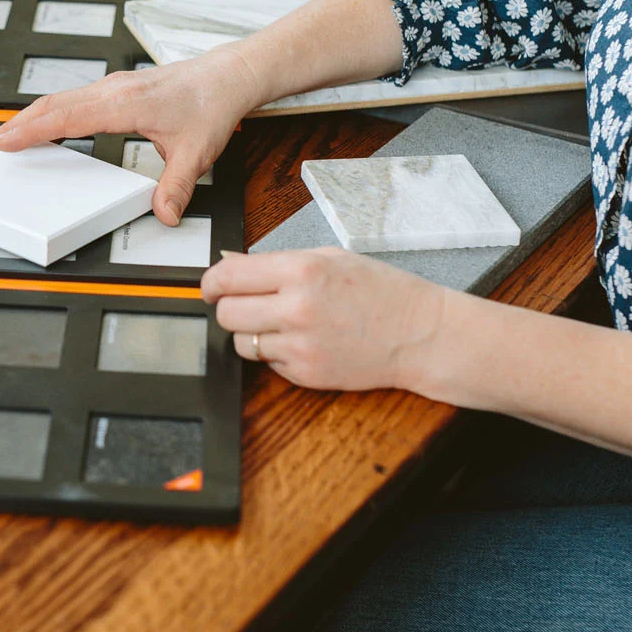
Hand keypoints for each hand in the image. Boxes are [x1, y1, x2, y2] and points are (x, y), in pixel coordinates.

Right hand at [0, 48, 263, 224]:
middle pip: (50, 105)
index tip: (1, 143)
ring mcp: (112, 86)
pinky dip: (49, 113)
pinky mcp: (116, 89)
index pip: (64, 117)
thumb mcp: (197, 153)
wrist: (226, 75)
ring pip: (59, 99)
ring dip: (30, 118)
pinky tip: (44, 126)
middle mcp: (112, 90)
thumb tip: (163, 214)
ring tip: (5, 139)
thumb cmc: (211, 105)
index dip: (29, 131)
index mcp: (123, 103)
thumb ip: (176, 187)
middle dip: (16, 127)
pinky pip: (72, 99)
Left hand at [203, 248, 449, 391]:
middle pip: (226, 313)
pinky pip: (268, 364)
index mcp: (302, 270)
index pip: (227, 277)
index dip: (211, 283)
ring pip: (241, 343)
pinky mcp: (306, 374)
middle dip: (228, 308)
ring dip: (250, 333)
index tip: (211, 286)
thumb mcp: (329, 257)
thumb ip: (275, 261)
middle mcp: (297, 308)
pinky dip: (276, 353)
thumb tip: (229, 263)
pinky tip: (302, 340)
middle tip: (243, 304)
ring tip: (278, 323)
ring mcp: (301, 345)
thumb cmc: (381, 290)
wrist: (420, 334)